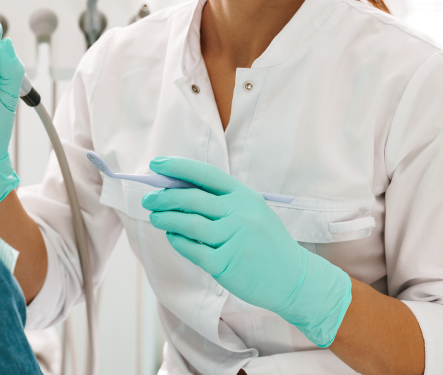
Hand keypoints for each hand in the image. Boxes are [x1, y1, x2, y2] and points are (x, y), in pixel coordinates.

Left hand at [142, 156, 351, 347]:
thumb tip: (179, 190)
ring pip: (188, 224)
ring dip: (166, 218)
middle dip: (164, 197)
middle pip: (191, 198)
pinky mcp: (225, 263)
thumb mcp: (252, 212)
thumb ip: (222, 201)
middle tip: (149, 199)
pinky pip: (192, 249)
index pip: (205, 174)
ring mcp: (232, 238)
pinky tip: (172, 237)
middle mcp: (239, 213)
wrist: (294, 278)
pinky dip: (178, 241)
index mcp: (245, 195)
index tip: (156, 164)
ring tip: (155, 217)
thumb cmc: (267, 243)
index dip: (178, 167)